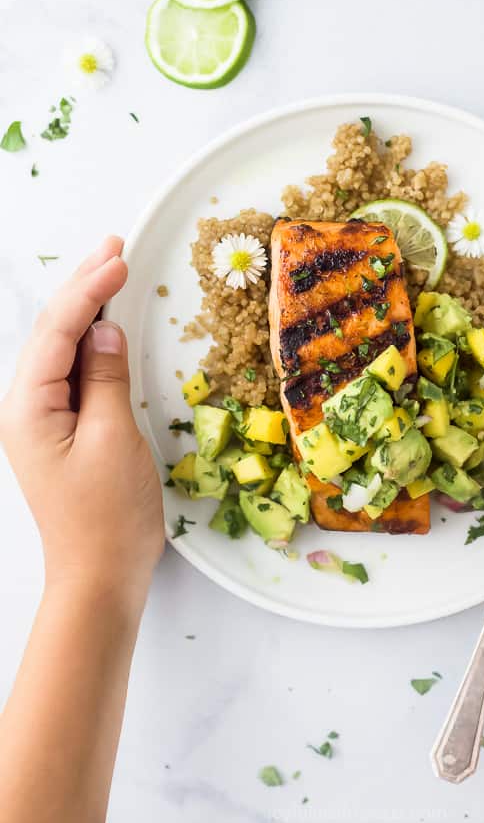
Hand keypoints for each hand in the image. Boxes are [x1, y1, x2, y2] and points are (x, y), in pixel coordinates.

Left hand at [0, 237, 163, 602]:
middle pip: (52, 333)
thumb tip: (105, 331)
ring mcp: (43, 419)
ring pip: (62, 349)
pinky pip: (75, 373)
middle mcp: (26, 408)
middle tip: (113, 246)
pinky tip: (106, 324)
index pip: (57, 333)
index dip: (87, 291)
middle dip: (82, 287)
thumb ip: (107, 379)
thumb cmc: (106, 516)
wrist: (99, 576)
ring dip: (87, 309)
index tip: (119, 259)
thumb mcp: (114, 440)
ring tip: (110, 269)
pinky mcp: (64, 429)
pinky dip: (93, 342)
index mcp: (28, 408)